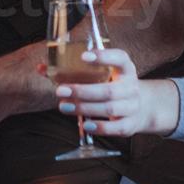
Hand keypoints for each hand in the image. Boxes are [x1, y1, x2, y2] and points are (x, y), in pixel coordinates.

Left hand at [46, 47, 177, 136]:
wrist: (142, 107)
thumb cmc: (112, 85)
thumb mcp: (102, 75)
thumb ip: (73, 71)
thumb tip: (41, 68)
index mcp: (126, 68)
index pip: (120, 58)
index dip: (103, 56)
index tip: (83, 56)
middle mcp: (131, 86)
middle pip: (108, 90)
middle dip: (82, 91)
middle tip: (60, 90)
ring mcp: (132, 106)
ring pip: (109, 108)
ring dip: (84, 108)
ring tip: (64, 106)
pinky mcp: (130, 125)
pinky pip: (115, 127)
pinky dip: (100, 127)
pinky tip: (85, 124)